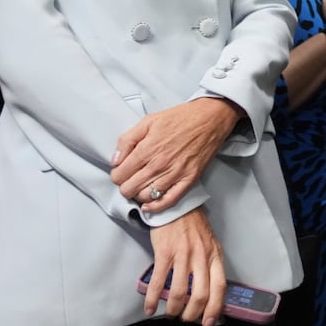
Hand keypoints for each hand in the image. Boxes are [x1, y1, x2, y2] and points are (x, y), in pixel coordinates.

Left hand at [111, 98, 241, 211]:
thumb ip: (127, 140)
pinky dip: (156, 207)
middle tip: (130, 179)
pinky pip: (168, 201)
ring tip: (141, 186)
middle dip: (125, 185)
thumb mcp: (149, 121)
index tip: (121, 171)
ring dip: (139, 194)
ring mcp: (175, 174)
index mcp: (147, 149)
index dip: (117, 174)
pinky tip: (149, 205)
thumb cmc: (181, 118)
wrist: (210, 118)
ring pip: (145, 197)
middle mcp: (159, 164)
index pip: (119, 175)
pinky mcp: (189, 179)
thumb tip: (115, 160)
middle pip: (129, 189)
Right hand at [145, 207, 226, 325]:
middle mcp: (201, 256)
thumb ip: (211, 265)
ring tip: (170, 314)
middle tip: (185, 319)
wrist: (177, 207)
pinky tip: (150, 308)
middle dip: (192, 313)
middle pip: (201, 294)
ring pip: (180, 291)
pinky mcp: (165, 253)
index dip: (215, 308)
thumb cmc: (194, 228)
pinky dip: (153, 299)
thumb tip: (210, 293)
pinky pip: (159, 281)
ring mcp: (183, 255)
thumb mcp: (210, 245)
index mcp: (215, 256)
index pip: (220, 287)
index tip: (209, 323)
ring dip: (174, 309)